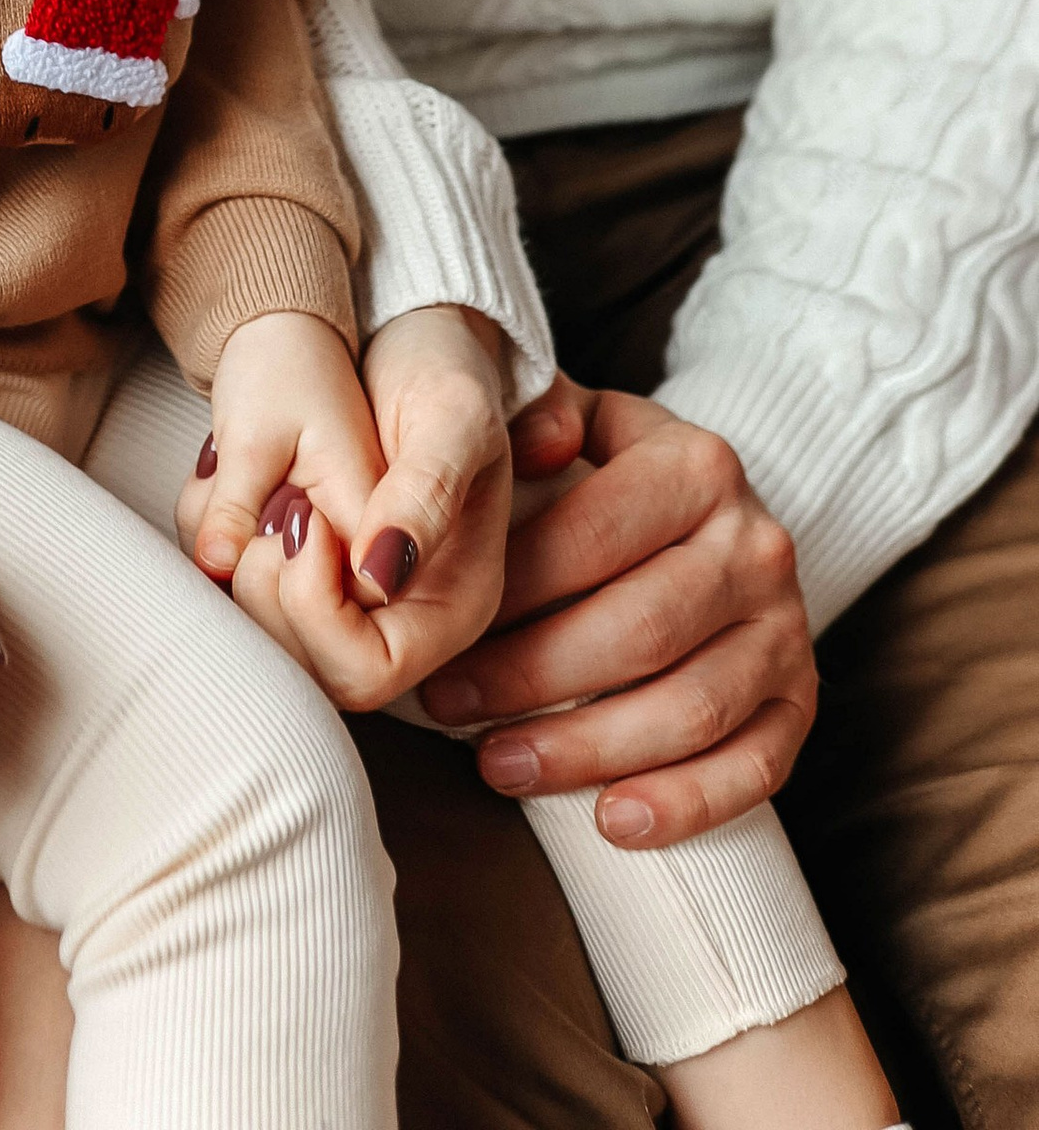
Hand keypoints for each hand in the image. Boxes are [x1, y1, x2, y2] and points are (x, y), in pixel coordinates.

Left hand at [189, 306, 512, 709]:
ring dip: (240, 567)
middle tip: (276, 506)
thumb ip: (424, 497)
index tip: (306, 521)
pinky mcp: (312, 573)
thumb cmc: (443, 375)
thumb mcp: (450, 418)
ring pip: (270, 641)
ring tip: (264, 490)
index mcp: (453, 605)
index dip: (320, 611)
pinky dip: (225, 548)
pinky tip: (239, 491)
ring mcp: (354, 602)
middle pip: (311, 670)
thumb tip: (379, 579)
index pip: (372, 671)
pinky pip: (250, 598)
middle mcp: (402, 619)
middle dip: (271, 591)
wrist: (408, 338)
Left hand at [420, 382, 815, 847]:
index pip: (591, 534)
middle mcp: (758, 544)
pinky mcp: (802, 702)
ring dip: (586, 751)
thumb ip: (538, 415)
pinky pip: (755, 769)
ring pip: (690, 708)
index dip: (507, 591)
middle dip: (529, 677)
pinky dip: (684, 803)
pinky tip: (610, 822)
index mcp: (699, 464)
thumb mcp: (580, 423)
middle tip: (446, 707)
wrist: (712, 513)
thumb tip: (520, 439)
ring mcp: (789, 629)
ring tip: (499, 767)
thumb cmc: (610, 474)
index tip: (435, 630)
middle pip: (639, 629)